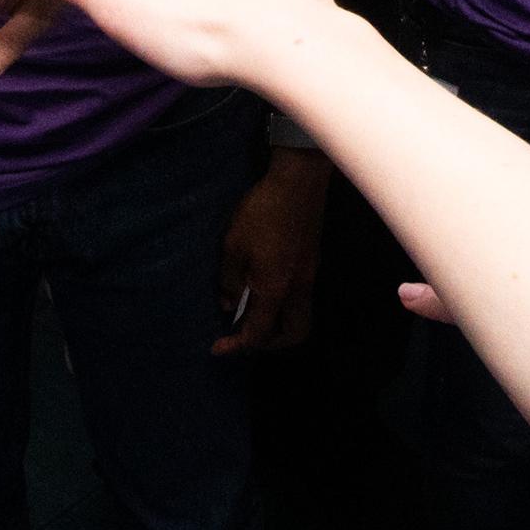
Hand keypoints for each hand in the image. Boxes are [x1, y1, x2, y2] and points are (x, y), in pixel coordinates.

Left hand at [216, 147, 330, 352]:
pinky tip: (265, 287)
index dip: (236, 346)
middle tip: (246, 335)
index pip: (258, 334)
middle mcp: (297, 289)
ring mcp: (309, 274)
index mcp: (275, 290)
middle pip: (294, 334)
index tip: (217, 347)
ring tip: (254, 313)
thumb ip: (229, 280)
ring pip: (300, 315)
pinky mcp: (312, 259)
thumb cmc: (262, 213)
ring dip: (279, 324)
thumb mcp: (233, 246)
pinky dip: (284, 304)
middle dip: (270, 343)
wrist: (298, 181)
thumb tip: (228, 304)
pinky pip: (301, 296)